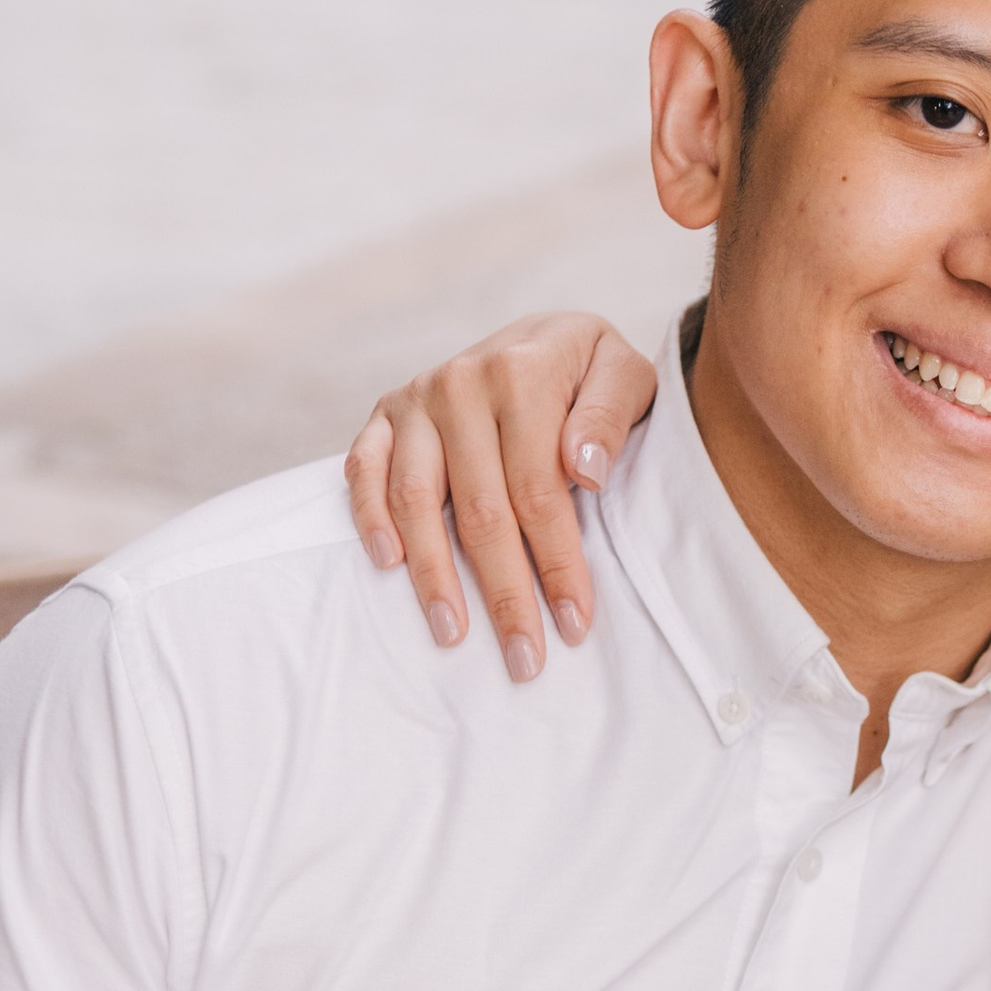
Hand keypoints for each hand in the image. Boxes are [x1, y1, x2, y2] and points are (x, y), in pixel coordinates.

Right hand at [344, 313, 658, 676]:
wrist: (541, 333)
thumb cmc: (588, 370)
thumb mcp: (626, 373)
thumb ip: (611, 416)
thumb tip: (586, 473)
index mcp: (524, 370)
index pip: (540, 490)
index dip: (557, 563)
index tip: (574, 624)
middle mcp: (461, 382)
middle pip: (482, 509)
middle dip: (504, 593)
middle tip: (523, 657)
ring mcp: (417, 398)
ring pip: (417, 500)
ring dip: (433, 575)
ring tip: (453, 634)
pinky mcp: (385, 413)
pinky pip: (364, 469)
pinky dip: (369, 517)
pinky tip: (389, 565)